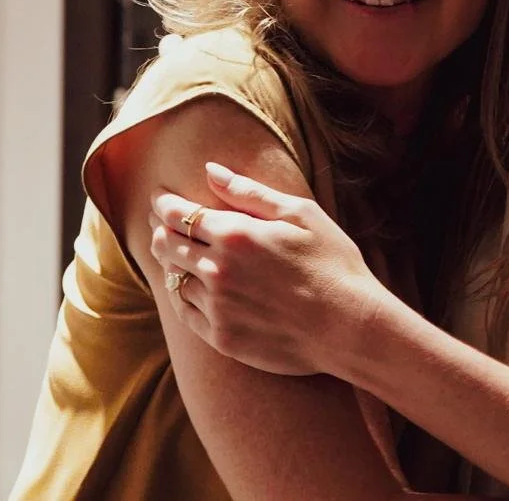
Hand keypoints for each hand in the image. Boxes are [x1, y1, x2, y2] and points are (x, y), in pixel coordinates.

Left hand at [149, 162, 389, 377]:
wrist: (350, 327)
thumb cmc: (332, 263)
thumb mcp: (300, 214)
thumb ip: (249, 192)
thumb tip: (210, 170)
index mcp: (236, 235)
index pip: (178, 214)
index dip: (163, 203)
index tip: (159, 197)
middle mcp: (218, 271)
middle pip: (166, 245)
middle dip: (161, 229)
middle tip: (164, 223)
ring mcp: (217, 308)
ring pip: (174, 280)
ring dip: (174, 264)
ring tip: (182, 256)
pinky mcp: (222, 339)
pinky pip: (186, 313)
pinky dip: (184, 297)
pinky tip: (195, 289)